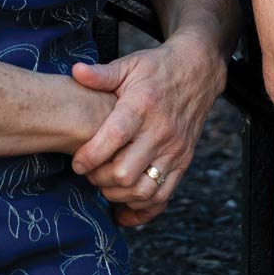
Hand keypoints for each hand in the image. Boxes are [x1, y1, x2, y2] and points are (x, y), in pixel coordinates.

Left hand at [68, 31, 225, 227]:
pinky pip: (163, 196)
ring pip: (143, 190)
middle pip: (125, 173)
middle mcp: (160, 131)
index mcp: (142, 106)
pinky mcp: (184, 162)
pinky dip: (142, 209)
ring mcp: (174, 150)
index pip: (114, 138)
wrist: (198, 72)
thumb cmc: (157, 69)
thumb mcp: (130, 64)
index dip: (90, 156)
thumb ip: (102, 74)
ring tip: (105, 184)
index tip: (77, 162)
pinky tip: (125, 208)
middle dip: (99, 179)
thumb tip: (75, 71)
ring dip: (118, 195)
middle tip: (89, 172)